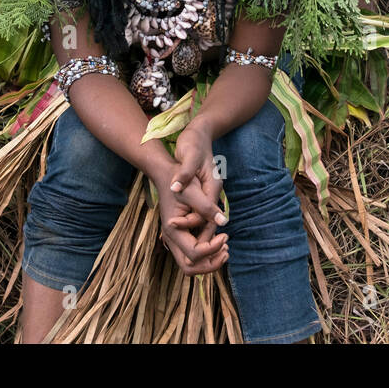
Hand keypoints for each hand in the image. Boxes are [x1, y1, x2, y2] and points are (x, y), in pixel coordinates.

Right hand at [152, 170, 228, 274]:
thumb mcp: (194, 191)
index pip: (194, 254)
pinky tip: (219, 240)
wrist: (167, 175)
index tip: (225, 236)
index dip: (212, 249)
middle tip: (226, 250)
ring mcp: (175, 239)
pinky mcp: (181, 236)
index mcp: (173, 230)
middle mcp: (171, 239)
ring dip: (209, 260)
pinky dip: (207, 253)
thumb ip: (207, 207)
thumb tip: (224, 221)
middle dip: (210, 264)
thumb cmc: (181, 183)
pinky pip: (193, 253)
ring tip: (226, 247)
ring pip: (191, 264)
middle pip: (189, 267)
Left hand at [171, 123, 225, 243]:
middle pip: (211, 224)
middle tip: (188, 254)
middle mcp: (213, 194)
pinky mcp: (203, 194)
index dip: (193, 226)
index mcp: (212, 188)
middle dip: (203, 241)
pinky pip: (201, 215)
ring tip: (185, 248)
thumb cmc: (193, 144)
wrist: (199, 133)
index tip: (178, 232)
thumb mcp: (188, 157)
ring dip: (199, 236)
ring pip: (207, 222)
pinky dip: (195, 226)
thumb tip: (175, 188)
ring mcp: (209, 195)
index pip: (208, 216)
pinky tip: (183, 232)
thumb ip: (184, 175)